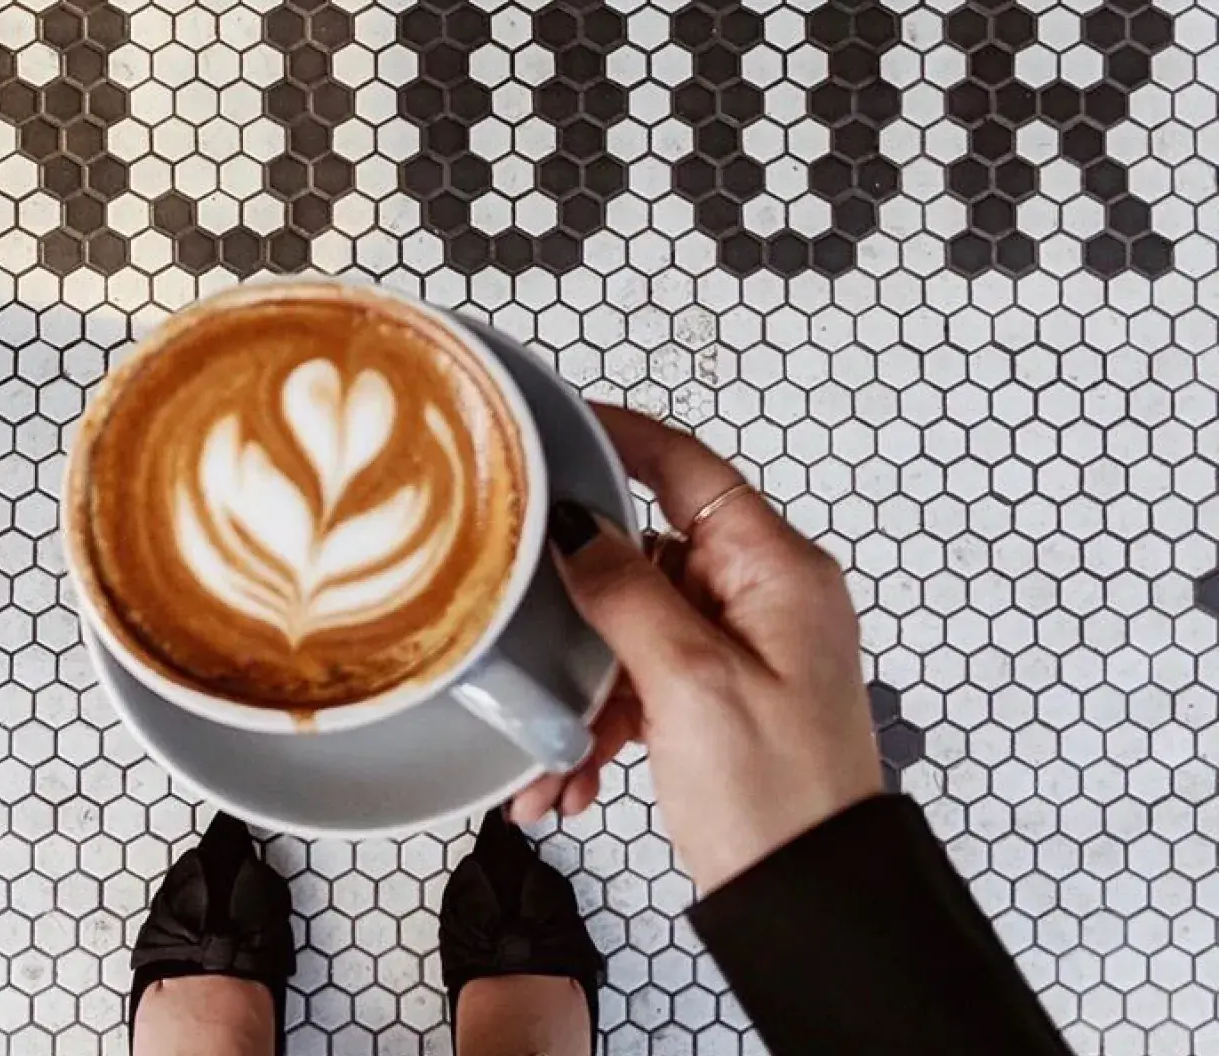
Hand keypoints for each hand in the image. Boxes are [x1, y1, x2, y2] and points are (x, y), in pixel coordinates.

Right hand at [509, 405, 882, 891]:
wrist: (807, 902)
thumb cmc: (780, 799)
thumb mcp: (689, 682)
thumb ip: (626, 592)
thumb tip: (575, 525)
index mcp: (776, 572)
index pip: (687, 470)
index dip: (616, 439)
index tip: (550, 427)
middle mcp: (759, 599)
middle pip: (641, 556)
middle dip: (575, 612)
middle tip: (522, 632)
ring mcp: (735, 651)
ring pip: (626, 630)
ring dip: (577, 691)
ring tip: (548, 754)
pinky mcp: (713, 698)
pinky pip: (634, 684)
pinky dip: (595, 725)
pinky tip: (568, 775)